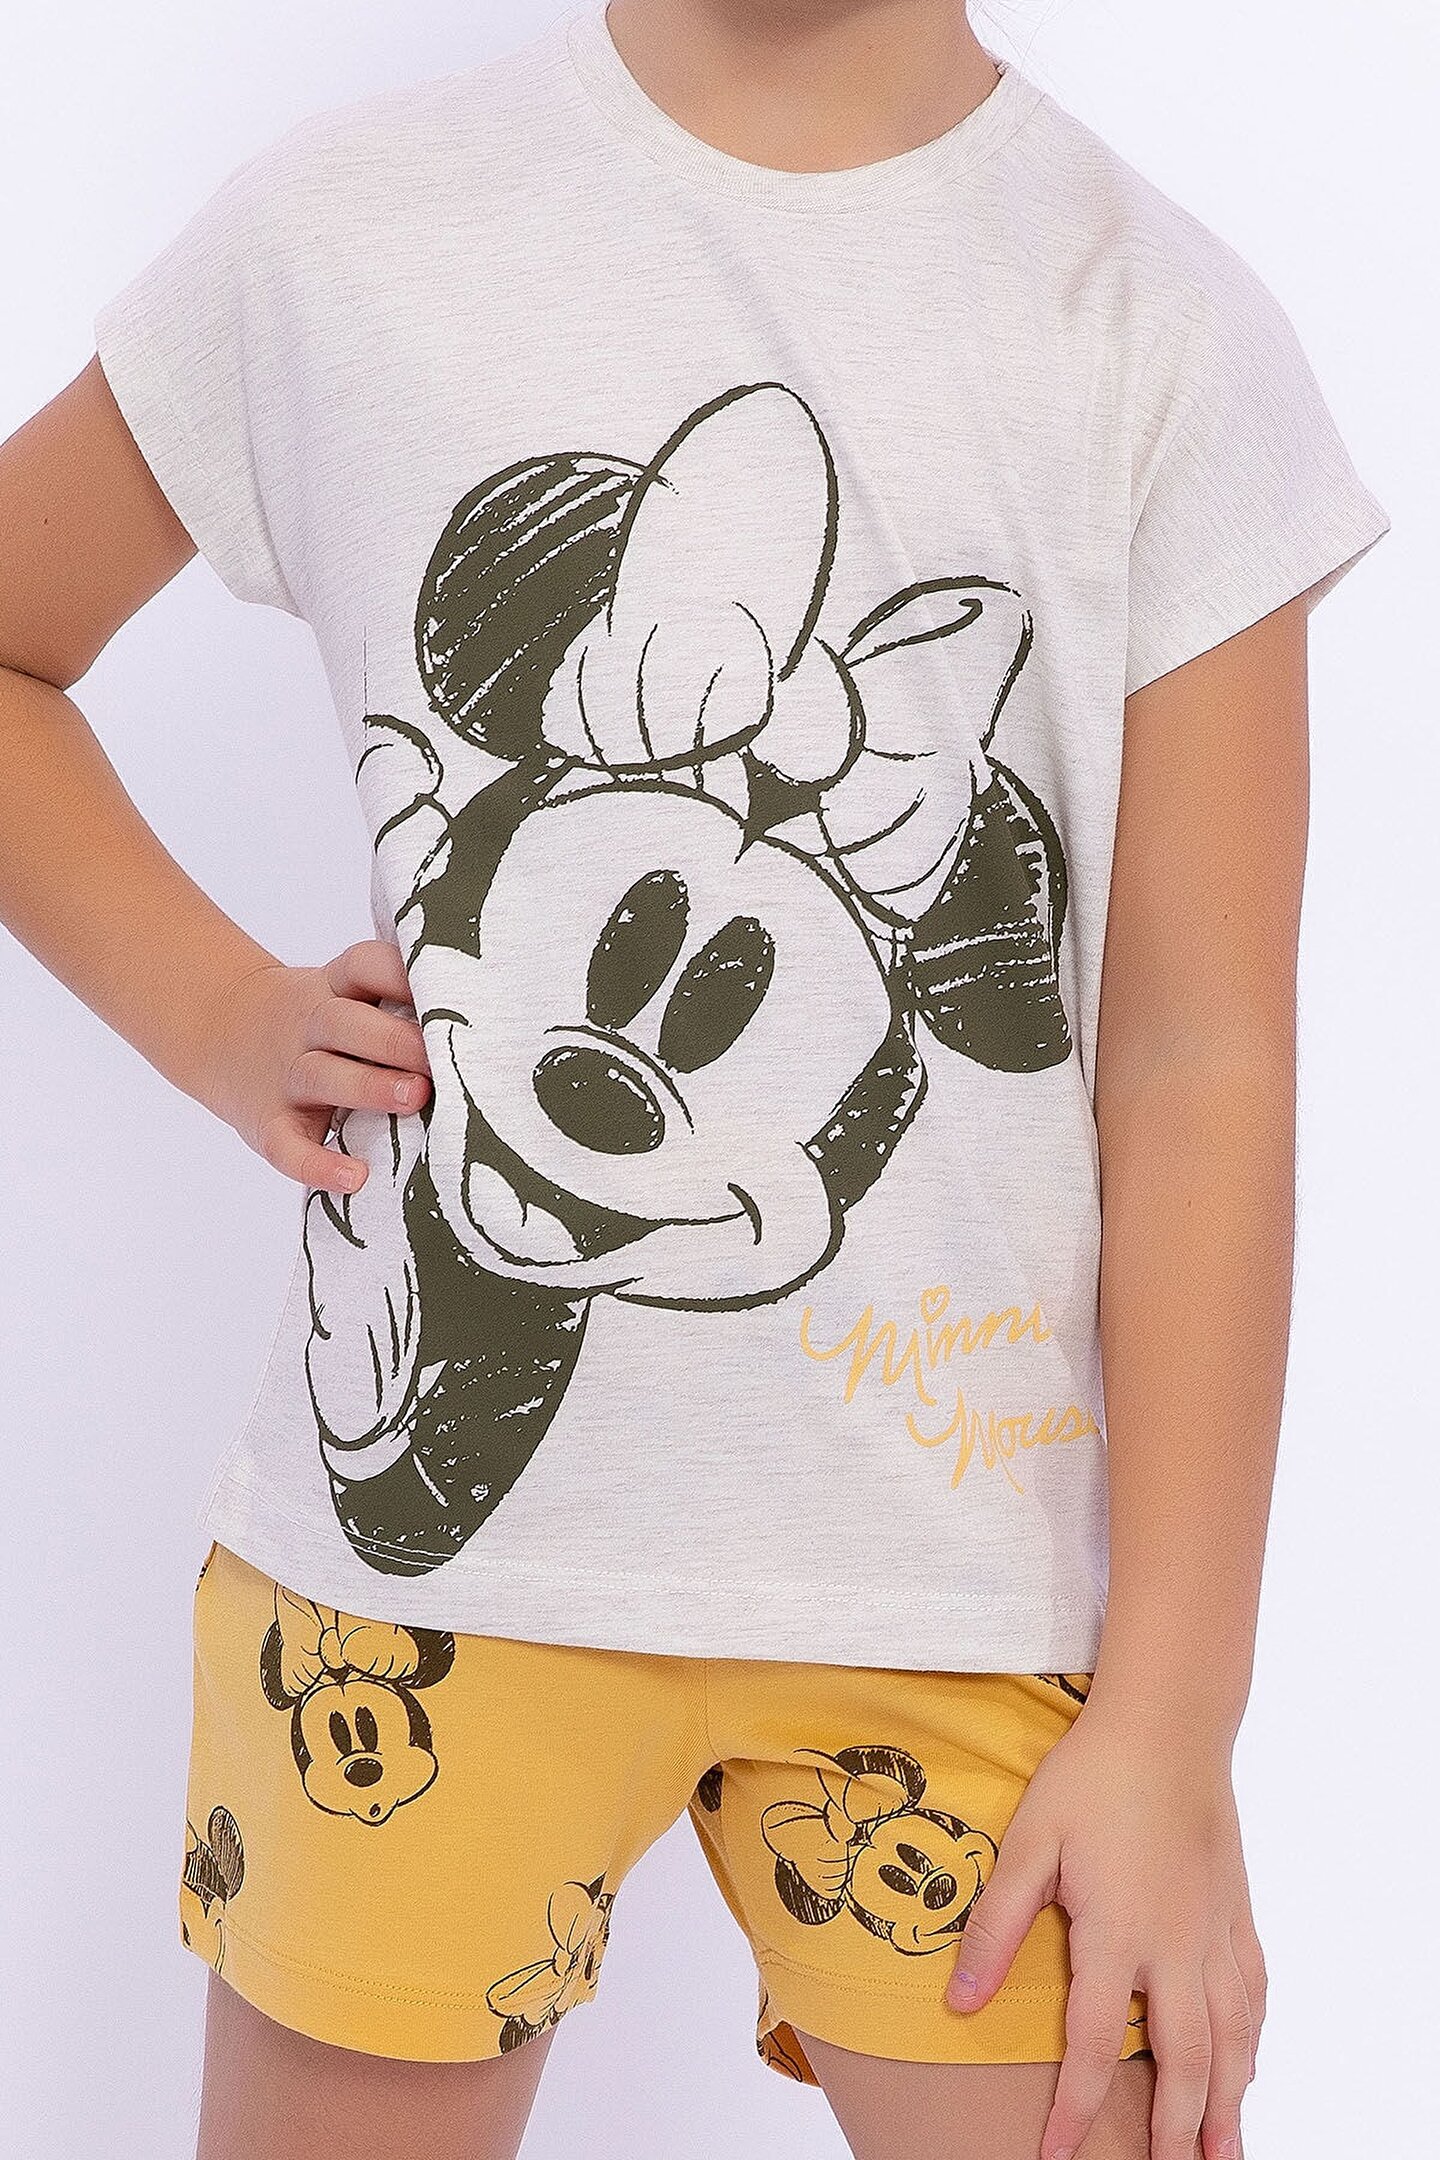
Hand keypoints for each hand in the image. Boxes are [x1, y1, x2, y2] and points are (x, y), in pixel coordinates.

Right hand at [193, 940, 430, 1194]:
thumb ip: (399, 1001)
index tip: (443, 986)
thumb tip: (490, 1014)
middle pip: (346, 1023)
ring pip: (322, 1076)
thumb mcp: (347, 992)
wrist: (222, 1031)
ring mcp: (286, 1074)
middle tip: (439, 1058)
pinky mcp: (267, 1122)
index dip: (399, 972)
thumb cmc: (323, 1021)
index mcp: (335, 986)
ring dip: (368, 1087)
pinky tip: (354, 1177)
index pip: (364, 965)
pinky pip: (287, 1146)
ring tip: (415, 1098)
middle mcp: (309, 1024)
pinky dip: (317, 1165)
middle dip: (395, 1040)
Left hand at [946, 1703, 1264, 2159]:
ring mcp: (1214, 1931)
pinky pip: (1253, 1992)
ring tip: (1221, 2155)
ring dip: (1225, 2103)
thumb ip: (997, 1926)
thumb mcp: (1028, 1843)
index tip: (1057, 2157)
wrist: (1166, 1723)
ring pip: (1231, 2039)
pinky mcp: (1236, 1911)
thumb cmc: (1089, 1778)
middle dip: (1175, 2130)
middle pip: (1182, 2062)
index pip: (1093, 2045)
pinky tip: (1246, 2065)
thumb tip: (958, 2002)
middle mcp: (1175, 1947)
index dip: (1076, 2109)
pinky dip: (1253, 2040)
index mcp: (1118, 1934)